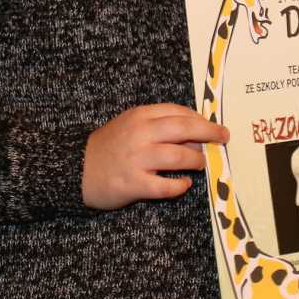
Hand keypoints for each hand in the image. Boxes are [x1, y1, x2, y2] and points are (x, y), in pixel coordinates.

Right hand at [81, 103, 226, 209]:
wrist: (76, 169)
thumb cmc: (107, 147)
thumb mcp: (129, 126)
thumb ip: (156, 125)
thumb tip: (193, 135)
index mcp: (140, 116)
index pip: (179, 112)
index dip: (200, 119)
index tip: (212, 126)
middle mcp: (140, 134)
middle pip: (185, 129)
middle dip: (210, 133)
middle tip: (223, 138)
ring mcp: (137, 159)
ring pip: (180, 157)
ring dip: (197, 161)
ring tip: (200, 164)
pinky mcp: (134, 183)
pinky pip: (167, 186)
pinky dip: (180, 186)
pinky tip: (183, 185)